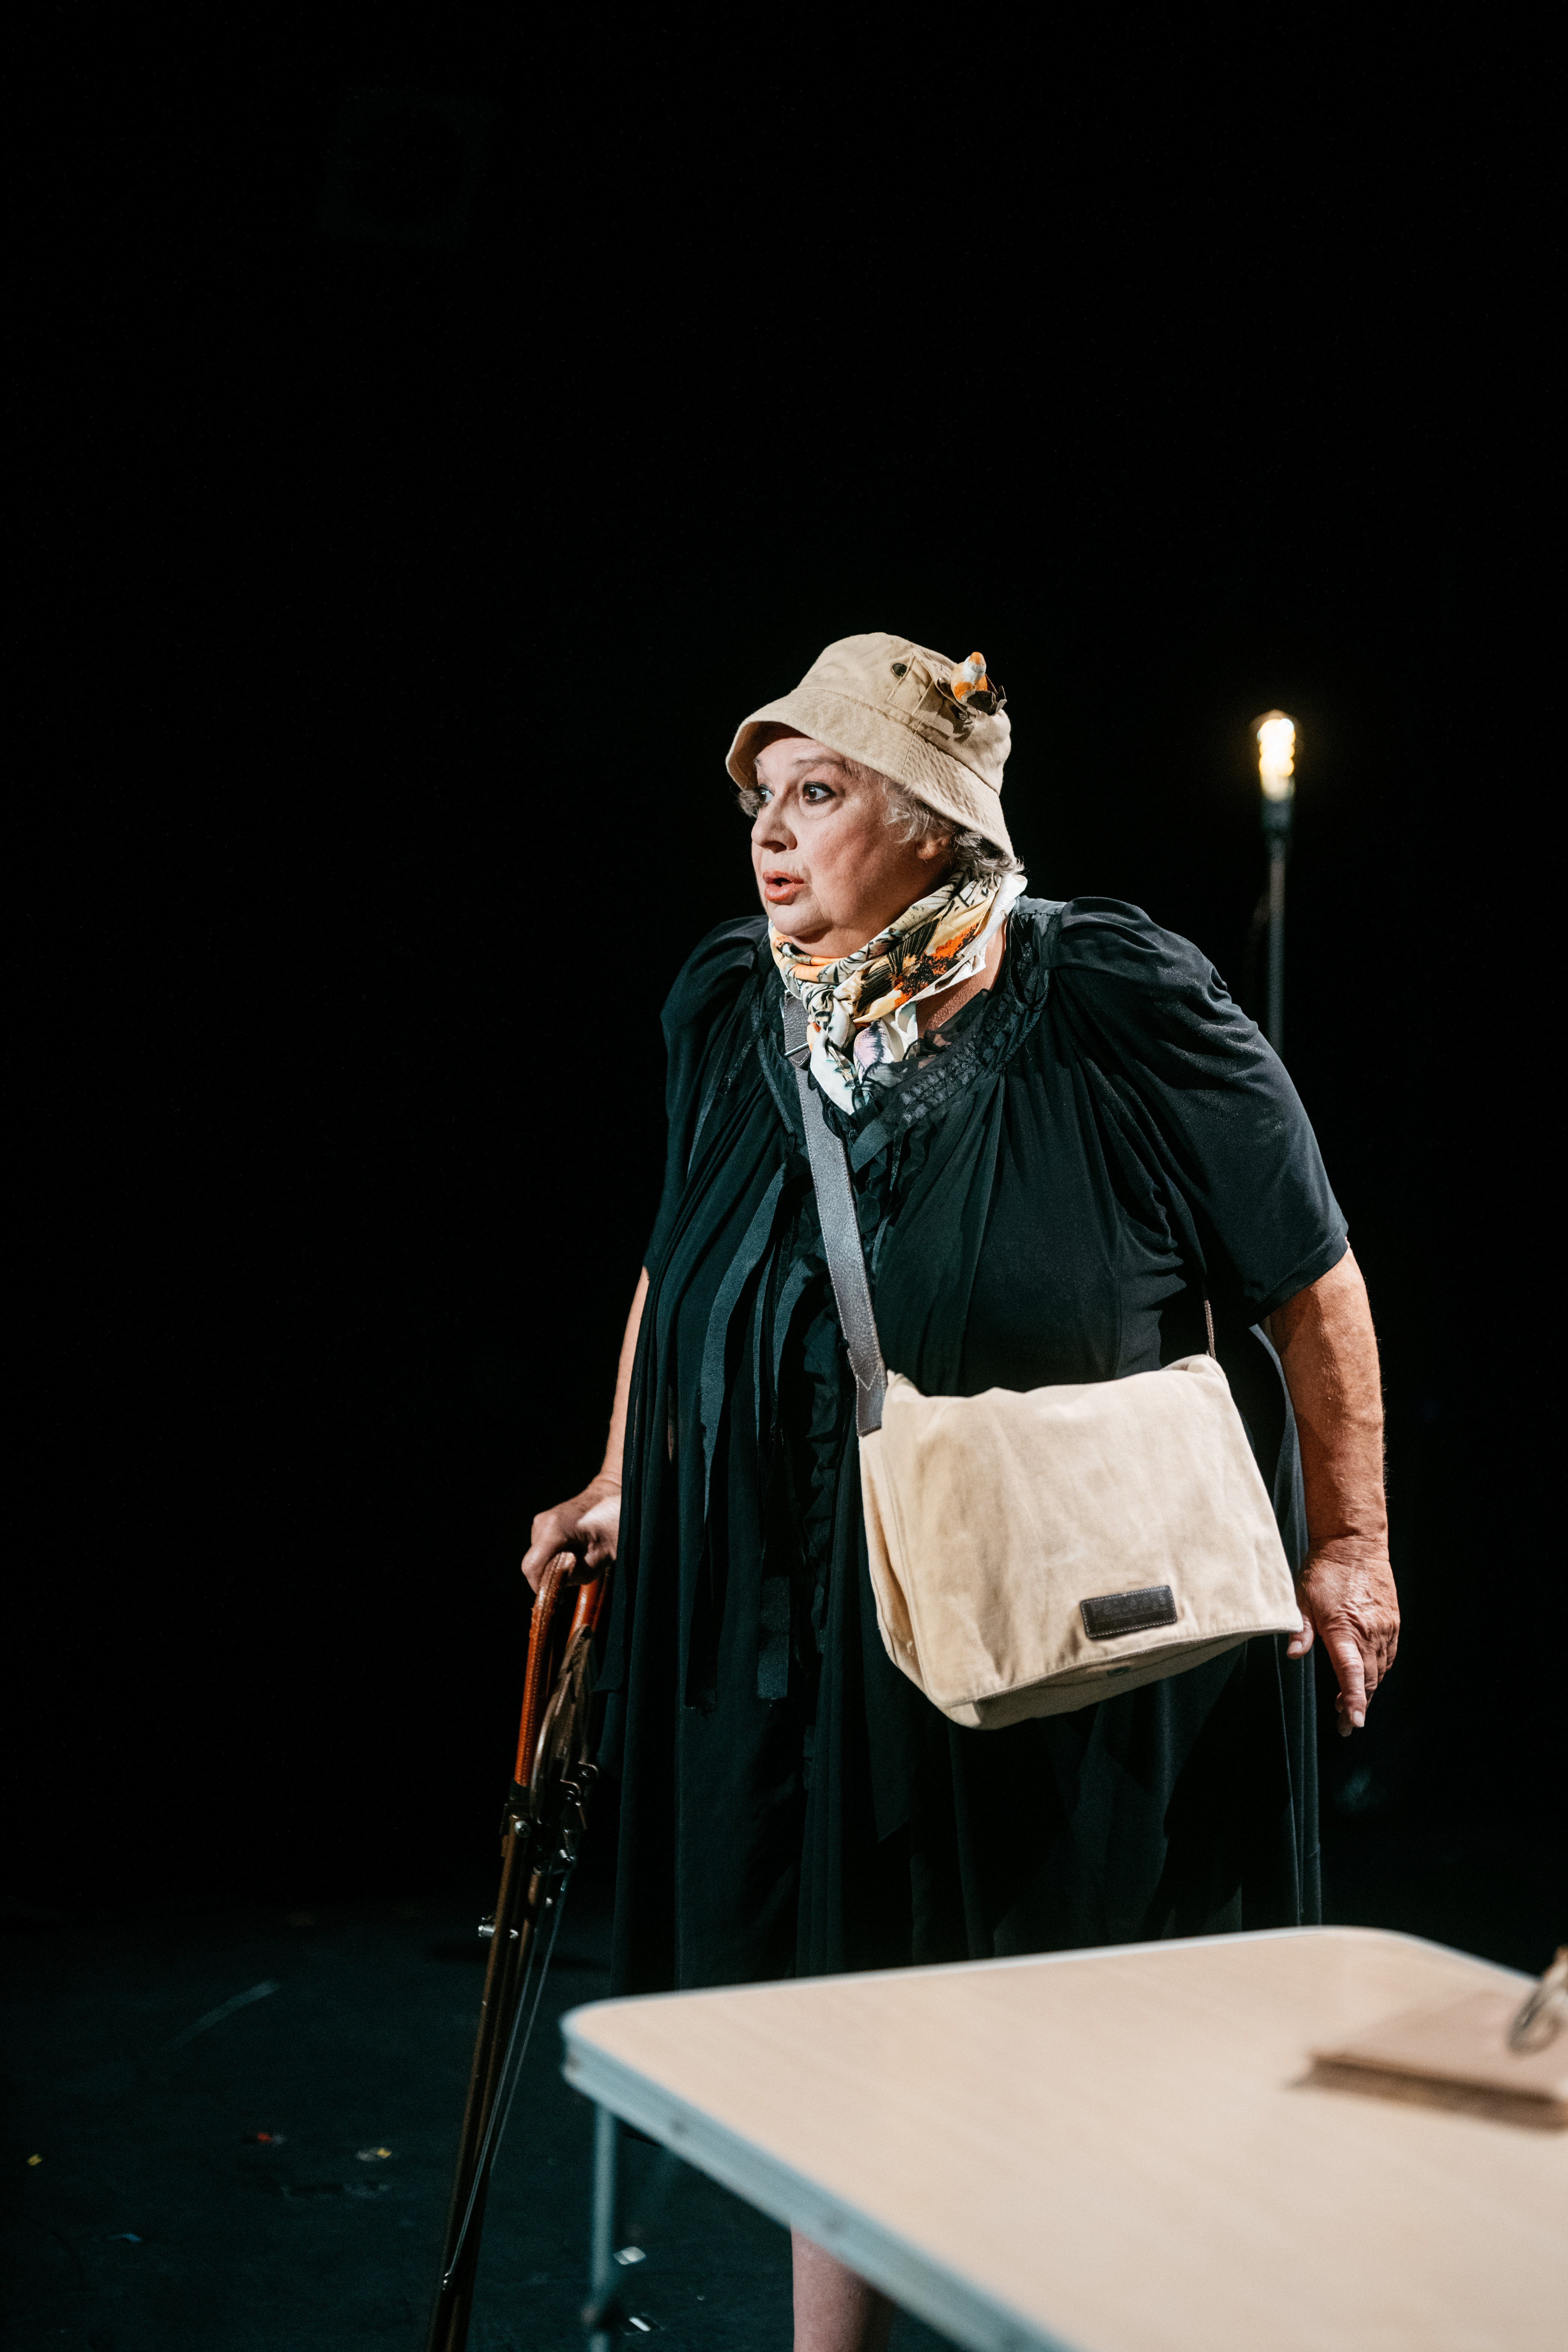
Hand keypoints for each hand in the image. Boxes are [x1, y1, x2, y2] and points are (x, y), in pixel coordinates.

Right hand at [520, 1473, 621, 1592]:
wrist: (614, 1497)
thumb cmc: (614, 1525)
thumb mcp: (599, 1559)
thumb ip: (574, 1575)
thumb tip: (555, 1586)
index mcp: (554, 1528)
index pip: (531, 1567)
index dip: (541, 1586)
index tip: (558, 1593)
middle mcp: (542, 1522)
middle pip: (534, 1563)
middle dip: (552, 1575)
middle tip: (578, 1572)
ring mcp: (541, 1521)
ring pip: (538, 1558)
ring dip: (555, 1565)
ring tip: (581, 1555)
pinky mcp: (543, 1524)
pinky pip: (543, 1550)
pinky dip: (556, 1556)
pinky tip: (575, 1548)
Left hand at [1287, 1537, 1399, 1735]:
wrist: (1354, 1544)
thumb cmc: (1324, 1570)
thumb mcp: (1301, 1598)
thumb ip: (1300, 1630)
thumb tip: (1293, 1654)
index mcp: (1344, 1628)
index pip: (1351, 1672)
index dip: (1352, 1699)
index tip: (1353, 1721)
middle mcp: (1369, 1631)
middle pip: (1367, 1679)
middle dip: (1357, 1704)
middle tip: (1346, 1722)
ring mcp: (1385, 1627)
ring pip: (1379, 1670)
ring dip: (1366, 1689)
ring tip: (1349, 1702)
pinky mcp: (1393, 1622)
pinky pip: (1388, 1655)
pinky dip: (1378, 1670)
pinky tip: (1366, 1675)